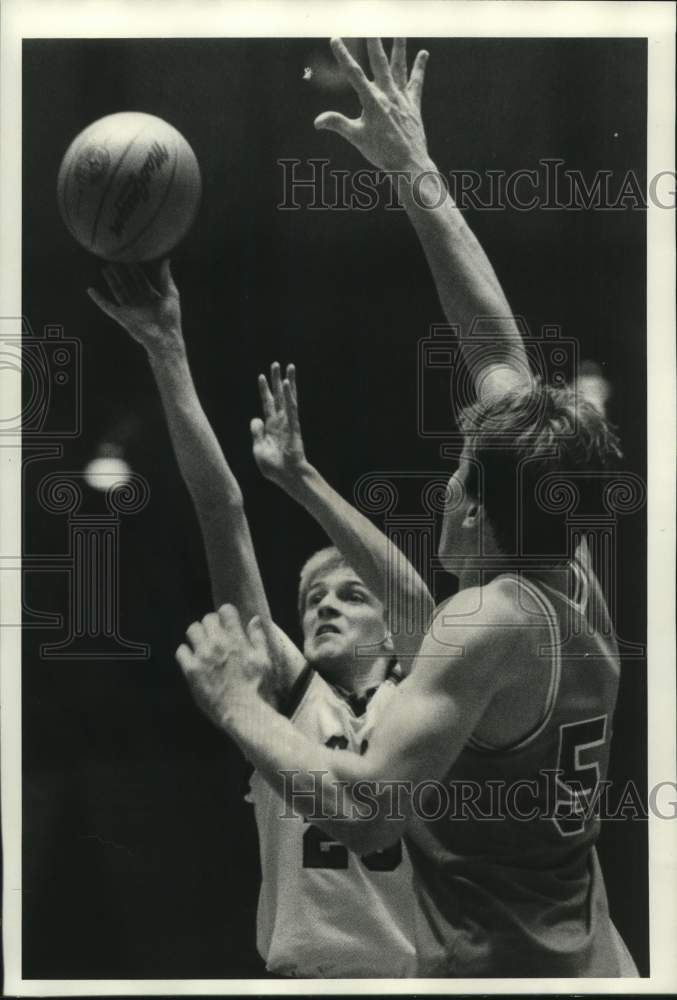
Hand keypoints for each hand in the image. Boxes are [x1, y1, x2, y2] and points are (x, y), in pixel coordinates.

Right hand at [87, 259, 183, 355]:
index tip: (131, 257)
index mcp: (152, 298)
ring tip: (104, 268)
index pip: (141, 280)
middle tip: (114, 259)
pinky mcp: (121, 317)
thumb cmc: (171, 318)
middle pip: (128, 284)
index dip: (136, 270)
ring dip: (111, 280)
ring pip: (118, 291)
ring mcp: (130, 310)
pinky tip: (90, 290)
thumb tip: (166, 259)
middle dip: (121, 272)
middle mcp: (140, 303)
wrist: (164, 337)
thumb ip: (166, 277)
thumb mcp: (171, 294)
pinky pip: (107, 306)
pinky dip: (98, 299)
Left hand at [176, 605, 273, 729]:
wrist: (243, 712)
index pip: (225, 610)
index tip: (226, 621)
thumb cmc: (256, 687)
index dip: (225, 614)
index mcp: (236, 639)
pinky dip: (186, 653)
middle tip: (213, 634)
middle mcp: (218, 644)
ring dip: (197, 635)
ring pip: (192, 630)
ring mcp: (203, 656)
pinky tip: (193, 660)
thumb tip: (254, 619)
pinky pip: (181, 651)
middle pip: (207, 619)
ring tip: (201, 645)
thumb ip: (258, 637)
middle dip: (211, 624)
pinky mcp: (191, 670)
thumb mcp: (264, 660)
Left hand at [251, 362, 307, 486]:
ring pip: (287, 397)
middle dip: (276, 380)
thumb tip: (255, 418)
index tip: (261, 376)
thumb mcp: (258, 449)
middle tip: (276, 364)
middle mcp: (280, 421)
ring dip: (287, 381)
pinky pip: (291, 407)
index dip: (264, 390)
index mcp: (271, 427)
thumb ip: (256, 433)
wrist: (287, 477)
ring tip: (289, 366)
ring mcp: (288, 422)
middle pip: (278, 396)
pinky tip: (287, 383)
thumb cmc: (274, 467)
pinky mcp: (294, 426)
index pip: (267, 404)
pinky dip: (289, 395)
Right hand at [315, 38, 429, 172]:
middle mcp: (388, 96)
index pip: (354, 74)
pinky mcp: (413, 105)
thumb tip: (317, 121)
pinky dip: (419, 68)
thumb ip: (338, 124)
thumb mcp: (357, 138)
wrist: (409, 164)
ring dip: (399, 47)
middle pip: (380, 63)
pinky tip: (423, 53)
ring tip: (400, 30)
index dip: (343, 56)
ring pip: (400, 67)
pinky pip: (416, 83)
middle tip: (370, 25)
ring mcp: (402, 99)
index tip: (335, 39)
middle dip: (373, 43)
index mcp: (372, 102)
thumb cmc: (381, 153)